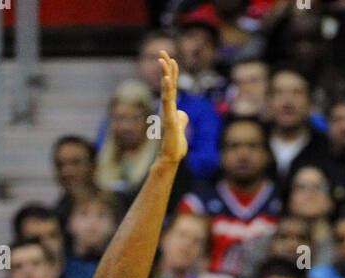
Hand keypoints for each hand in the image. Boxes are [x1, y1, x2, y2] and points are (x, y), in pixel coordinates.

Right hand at [157, 51, 188, 166]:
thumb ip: (182, 119)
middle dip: (165, 67)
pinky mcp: (169, 120)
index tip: (171, 58)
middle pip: (167, 84)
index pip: (172, 87)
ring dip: (164, 74)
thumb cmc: (174, 146)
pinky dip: (167, 90)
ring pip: (166, 90)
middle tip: (162, 50)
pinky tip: (167, 79)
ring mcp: (167, 113)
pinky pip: (168, 102)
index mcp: (171, 108)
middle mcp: (167, 108)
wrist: (170, 159)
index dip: (172, 73)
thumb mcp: (181, 128)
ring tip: (162, 59)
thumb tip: (183, 113)